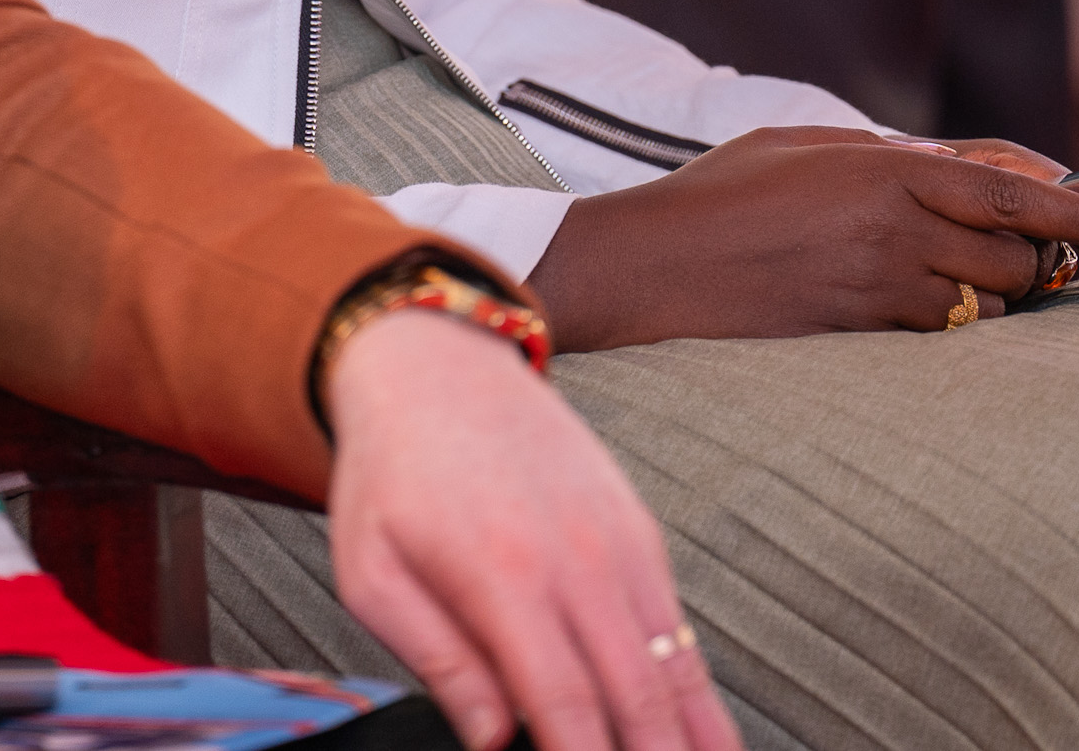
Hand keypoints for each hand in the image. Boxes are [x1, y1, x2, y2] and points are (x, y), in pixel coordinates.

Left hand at [320, 310, 738, 750]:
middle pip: (638, 697)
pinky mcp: (641, 533)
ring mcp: (620, 544)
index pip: (564, 703)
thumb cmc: (392, 472)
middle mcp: (578, 560)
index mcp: (503, 575)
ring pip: (678, 670)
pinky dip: (700, 694)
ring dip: (694, 737)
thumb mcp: (372, 570)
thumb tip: (491, 738)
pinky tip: (706, 737)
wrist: (436, 365)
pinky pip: (683, 632)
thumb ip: (437, 658)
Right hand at [525, 130, 1078, 351]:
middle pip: (1019, 255)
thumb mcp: (806, 146)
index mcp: (886, 165)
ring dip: (987, 298)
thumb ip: (889, 154)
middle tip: (1043, 263)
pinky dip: (940, 324)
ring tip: (939, 279)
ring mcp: (877, 282)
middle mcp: (894, 223)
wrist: (649, 264)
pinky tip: (900, 308)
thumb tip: (962, 166)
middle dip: (1038, 263)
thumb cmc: (718, 197)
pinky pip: (936, 336)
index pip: (1016, 189)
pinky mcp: (858, 331)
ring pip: (984, 304)